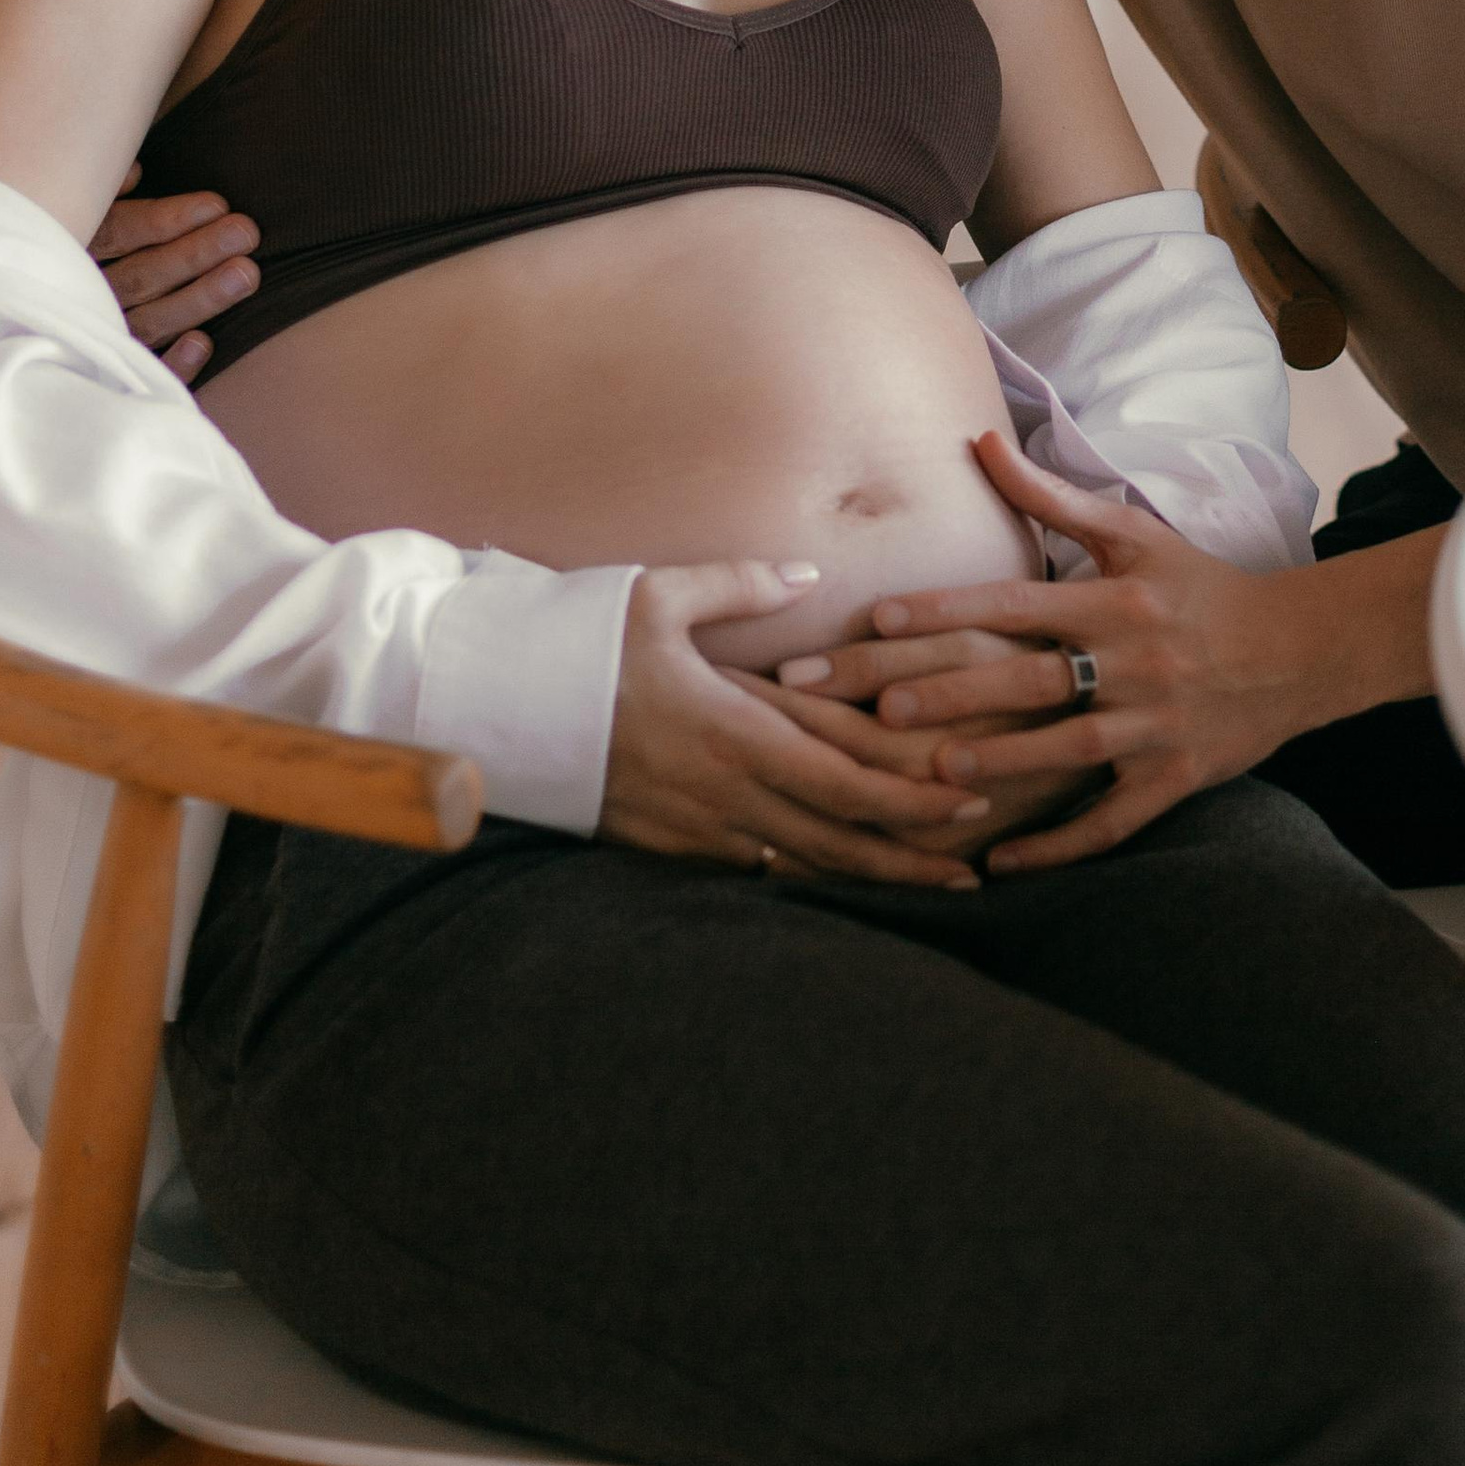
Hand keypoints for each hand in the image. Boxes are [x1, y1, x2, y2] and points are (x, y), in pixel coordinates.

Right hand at [90, 162, 258, 382]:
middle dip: (195, 254)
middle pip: (141, 277)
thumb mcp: (74, 210)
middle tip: (245, 233)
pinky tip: (202, 343)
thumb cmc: (69, 242)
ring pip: (148, 323)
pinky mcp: (107, 377)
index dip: (166, 220)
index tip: (216, 205)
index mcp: (69, 250)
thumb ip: (105, 192)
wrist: (18, 334)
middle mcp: (79, 296)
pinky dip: (170, 363)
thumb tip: (134, 171)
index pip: (119, 233)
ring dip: (198, 300)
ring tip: (246, 274)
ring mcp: (94, 339)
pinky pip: (141, 374)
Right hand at [598, 560, 998, 889]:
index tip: (968, 792)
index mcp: (732, 729)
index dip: (911, 793)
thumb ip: (739, 586)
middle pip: (835, 837)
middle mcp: (720, 791)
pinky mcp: (661, 846)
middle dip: (909, 856)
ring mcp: (690, 827)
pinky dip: (801, 876)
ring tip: (925, 888)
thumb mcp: (657, 596)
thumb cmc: (574, 641)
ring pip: (797, 865)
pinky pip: (748, 869)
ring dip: (864, 878)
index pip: (843, 776)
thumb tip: (805, 576)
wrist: (491, 705)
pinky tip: (835, 879)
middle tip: (972, 868)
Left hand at [774, 431, 1318, 872]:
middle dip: (954, 693)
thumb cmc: (1201, 587)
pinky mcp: (1175, 779)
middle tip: (879, 707)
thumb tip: (979, 442)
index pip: (1017, 602)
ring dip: (1004, 760)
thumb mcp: (1133, 536)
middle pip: (1032, 677)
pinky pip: (1111, 821)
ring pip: (1070, 750)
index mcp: (1115, 602)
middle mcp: (1133, 663)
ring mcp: (1155, 726)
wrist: (1299, 650)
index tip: (879, 618)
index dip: (948, 609)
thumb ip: (1050, 497)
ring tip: (935, 773)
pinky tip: (1000, 864)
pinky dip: (1059, 845)